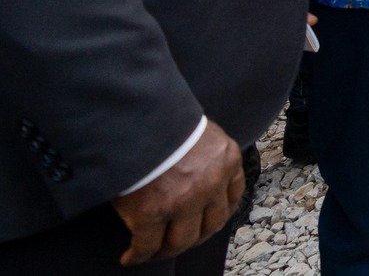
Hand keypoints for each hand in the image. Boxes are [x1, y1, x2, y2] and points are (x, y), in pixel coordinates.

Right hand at [113, 118, 243, 265]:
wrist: (133, 117)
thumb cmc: (161, 120)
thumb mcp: (199, 131)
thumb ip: (204, 154)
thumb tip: (193, 175)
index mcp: (227, 159)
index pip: (232, 196)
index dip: (217, 214)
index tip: (206, 223)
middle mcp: (212, 183)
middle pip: (210, 225)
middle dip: (195, 237)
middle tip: (177, 242)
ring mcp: (184, 200)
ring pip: (182, 240)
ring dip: (167, 250)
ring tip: (153, 252)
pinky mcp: (152, 212)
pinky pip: (147, 245)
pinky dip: (138, 255)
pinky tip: (130, 257)